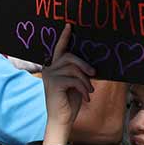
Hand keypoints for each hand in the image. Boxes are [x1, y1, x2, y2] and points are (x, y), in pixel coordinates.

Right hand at [40, 25, 95, 144]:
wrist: (61, 119)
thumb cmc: (69, 101)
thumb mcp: (76, 84)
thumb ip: (78, 73)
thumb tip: (91, 66)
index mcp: (54, 67)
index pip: (59, 49)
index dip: (64, 37)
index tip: (70, 25)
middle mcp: (49, 69)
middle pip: (69, 56)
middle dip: (84, 64)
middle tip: (94, 73)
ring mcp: (50, 76)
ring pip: (74, 69)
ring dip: (86, 80)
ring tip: (89, 90)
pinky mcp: (54, 84)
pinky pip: (74, 79)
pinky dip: (84, 88)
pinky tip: (86, 96)